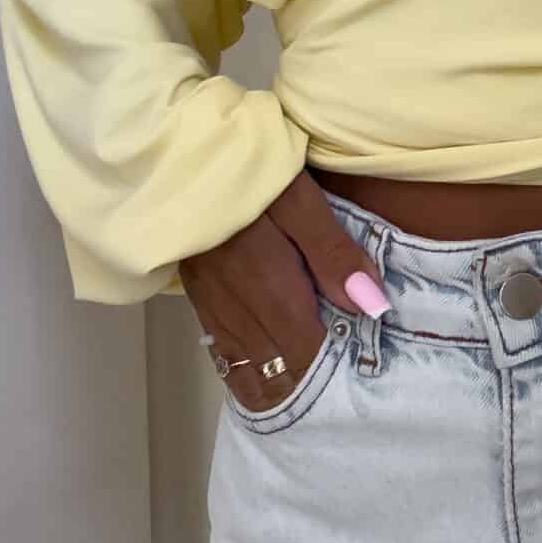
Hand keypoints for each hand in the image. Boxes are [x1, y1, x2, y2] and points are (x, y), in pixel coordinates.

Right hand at [179, 171, 388, 414]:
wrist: (168, 154)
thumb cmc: (244, 168)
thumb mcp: (299, 198)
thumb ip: (334, 253)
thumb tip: (372, 307)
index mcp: (269, 288)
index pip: (308, 353)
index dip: (333, 367)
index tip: (358, 370)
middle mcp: (237, 308)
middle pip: (277, 366)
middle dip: (307, 379)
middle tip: (338, 388)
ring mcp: (211, 304)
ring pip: (246, 364)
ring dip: (276, 379)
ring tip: (306, 388)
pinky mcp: (195, 293)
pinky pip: (222, 347)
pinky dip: (244, 366)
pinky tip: (260, 371)